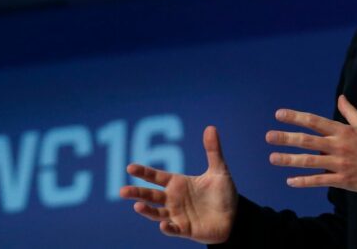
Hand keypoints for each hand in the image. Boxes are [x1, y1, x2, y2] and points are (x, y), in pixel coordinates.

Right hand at [120, 126, 237, 243]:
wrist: (234, 216)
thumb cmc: (223, 193)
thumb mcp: (219, 170)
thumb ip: (213, 150)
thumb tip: (210, 127)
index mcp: (178, 183)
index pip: (156, 177)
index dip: (143, 172)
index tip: (130, 168)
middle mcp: (173, 199)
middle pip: (150, 196)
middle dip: (136, 193)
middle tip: (122, 191)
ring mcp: (177, 215)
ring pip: (156, 213)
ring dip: (146, 211)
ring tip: (137, 206)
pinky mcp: (185, 229)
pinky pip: (173, 229)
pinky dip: (167, 227)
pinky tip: (164, 224)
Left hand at [266, 94, 356, 193]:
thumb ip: (351, 111)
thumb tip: (341, 97)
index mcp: (343, 131)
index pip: (314, 121)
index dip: (296, 117)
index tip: (279, 114)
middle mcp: (338, 146)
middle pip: (307, 141)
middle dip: (286, 138)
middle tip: (269, 136)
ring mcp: (339, 163)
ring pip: (309, 162)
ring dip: (289, 160)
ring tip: (273, 158)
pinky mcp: (342, 179)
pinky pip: (319, 180)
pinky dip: (304, 181)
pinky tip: (290, 181)